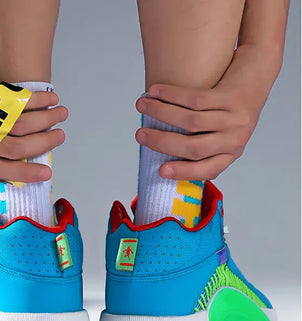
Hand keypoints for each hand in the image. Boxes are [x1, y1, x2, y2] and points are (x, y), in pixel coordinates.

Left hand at [0, 45, 67, 182]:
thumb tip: (18, 157)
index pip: (0, 171)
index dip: (26, 173)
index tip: (46, 173)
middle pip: (17, 148)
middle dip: (44, 143)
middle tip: (59, 137)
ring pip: (22, 125)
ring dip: (46, 120)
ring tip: (60, 114)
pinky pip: (18, 101)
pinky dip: (39, 100)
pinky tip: (50, 99)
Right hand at [135, 80, 264, 180]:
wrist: (258, 70)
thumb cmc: (231, 104)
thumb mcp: (222, 131)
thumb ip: (200, 143)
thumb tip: (159, 147)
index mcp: (231, 153)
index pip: (207, 170)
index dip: (183, 172)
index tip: (161, 171)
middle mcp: (235, 139)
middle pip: (194, 148)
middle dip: (163, 142)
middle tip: (140, 135)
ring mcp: (236, 118)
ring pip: (192, 121)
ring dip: (161, 113)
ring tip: (142, 106)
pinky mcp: (232, 95)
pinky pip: (196, 99)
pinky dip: (171, 95)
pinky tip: (156, 91)